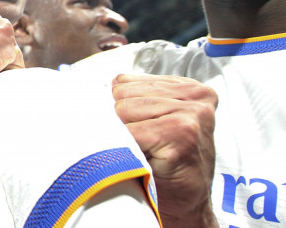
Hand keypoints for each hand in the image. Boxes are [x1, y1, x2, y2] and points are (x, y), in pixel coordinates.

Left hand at [113, 74, 218, 227]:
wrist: (185, 204)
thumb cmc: (165, 164)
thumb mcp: (154, 121)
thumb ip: (135, 99)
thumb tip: (90, 90)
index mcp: (188, 88)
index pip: (124, 80)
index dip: (119, 108)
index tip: (135, 129)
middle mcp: (195, 96)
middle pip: (121, 94)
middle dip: (123, 121)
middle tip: (142, 144)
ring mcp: (191, 113)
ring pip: (123, 110)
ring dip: (127, 136)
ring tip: (147, 151)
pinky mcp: (182, 132)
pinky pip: (130, 131)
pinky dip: (129, 148)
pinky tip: (148, 159)